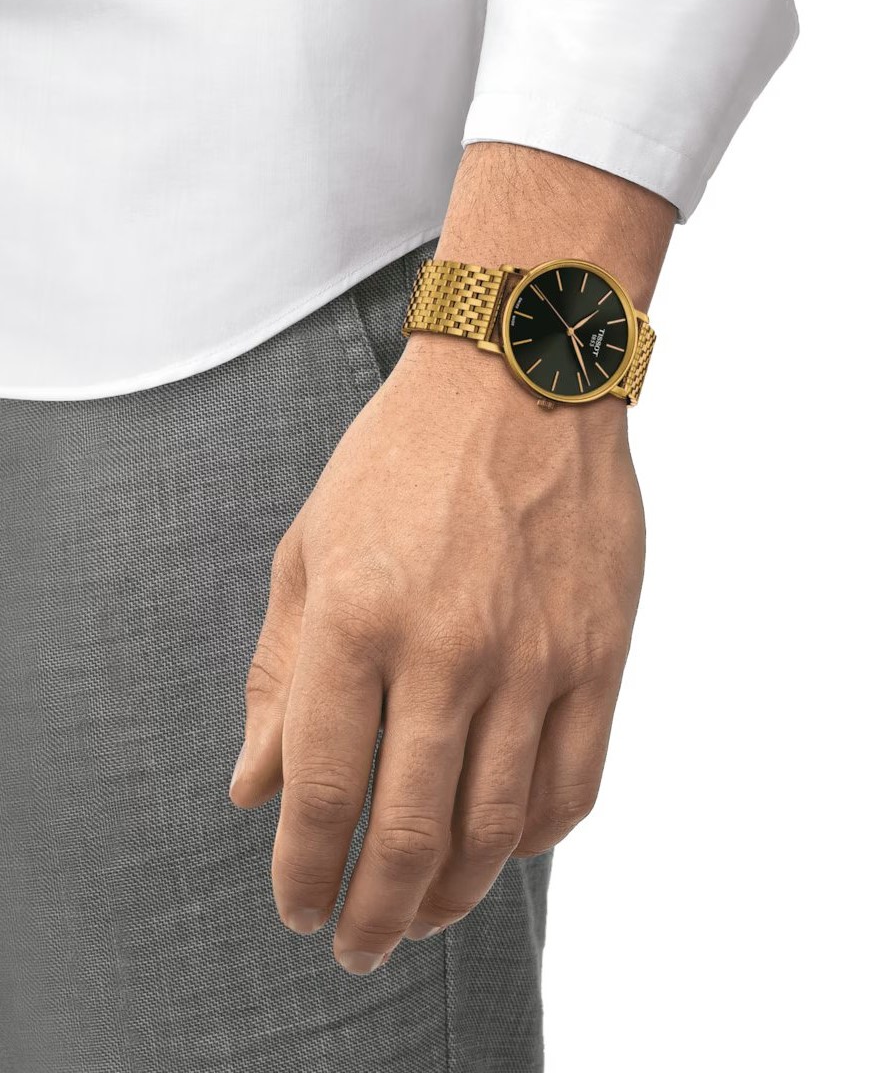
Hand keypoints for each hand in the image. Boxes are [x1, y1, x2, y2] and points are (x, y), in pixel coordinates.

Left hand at [229, 142, 674, 975]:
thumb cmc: (399, 459)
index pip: (323, 790)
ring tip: (423, 912)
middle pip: (409, 832)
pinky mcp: (600, 652)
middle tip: (359, 944)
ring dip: (452, 892)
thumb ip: (278, 674)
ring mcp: (536, 656)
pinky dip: (534, 837)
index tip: (298, 908)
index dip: (304, 871)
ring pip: (495, 826)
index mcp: (358, 618)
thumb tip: (253, 786)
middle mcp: (448, 650)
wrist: (520, 381)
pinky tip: (504, 843)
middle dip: (375, 914)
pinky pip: (575, 783)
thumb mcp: (310, 549)